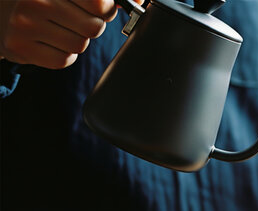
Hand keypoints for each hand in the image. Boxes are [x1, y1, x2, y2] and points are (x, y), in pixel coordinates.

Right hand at [0, 0, 139, 68]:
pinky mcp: (20, 47)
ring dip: (78, 40)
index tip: (99, 8)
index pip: (100, 2)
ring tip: (59, 28)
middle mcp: (35, 0)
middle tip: (76, 19)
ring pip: (81, 45)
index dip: (105, 8)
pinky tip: (50, 40)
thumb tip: (141, 2)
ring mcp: (24, 24)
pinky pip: (64, 60)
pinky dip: (64, 53)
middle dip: (92, 25)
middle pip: (94, 27)